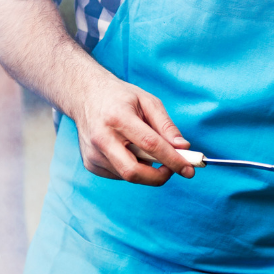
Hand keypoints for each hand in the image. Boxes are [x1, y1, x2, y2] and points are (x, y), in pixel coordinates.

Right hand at [70, 72, 193, 185]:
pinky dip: (132, 168)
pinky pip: (119, 175)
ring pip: (128, 175)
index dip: (172, 159)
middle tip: (173, 169)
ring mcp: (93, 154)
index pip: (150, 145)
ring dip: (146, 169)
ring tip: (145, 149)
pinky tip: (128, 150)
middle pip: (133, 172)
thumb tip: (183, 148)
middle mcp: (101, 138)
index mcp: (117, 117)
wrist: (85, 96)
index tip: (189, 169)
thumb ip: (166, 126)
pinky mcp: (90, 164)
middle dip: (158, 177)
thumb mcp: (147, 101)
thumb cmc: (120, 97)